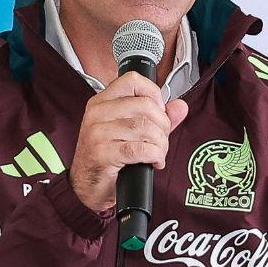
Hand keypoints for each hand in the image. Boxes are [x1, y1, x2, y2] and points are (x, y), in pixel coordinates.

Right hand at [68, 72, 188, 212]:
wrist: (87, 186)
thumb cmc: (107, 157)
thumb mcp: (130, 132)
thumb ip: (157, 117)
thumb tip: (180, 106)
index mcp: (102, 102)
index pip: (133, 80)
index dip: (154, 94)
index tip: (160, 111)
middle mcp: (97, 113)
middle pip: (144, 105)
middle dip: (163, 124)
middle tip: (162, 139)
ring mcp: (97, 133)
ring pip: (144, 127)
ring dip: (160, 143)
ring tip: (158, 153)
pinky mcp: (102, 154)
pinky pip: (139, 149)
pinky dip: (154, 156)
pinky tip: (154, 162)